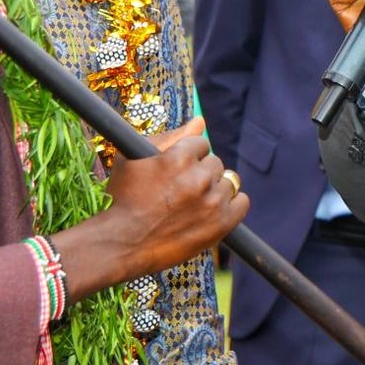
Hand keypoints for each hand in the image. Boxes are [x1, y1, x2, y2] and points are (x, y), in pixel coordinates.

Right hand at [54, 116, 247, 300]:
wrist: (122, 243)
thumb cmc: (123, 197)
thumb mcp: (134, 158)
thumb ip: (170, 136)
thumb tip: (201, 121)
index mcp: (180, 156)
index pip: (202, 144)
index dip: (189, 156)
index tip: (178, 170)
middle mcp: (199, 177)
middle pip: (215, 163)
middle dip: (201, 172)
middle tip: (183, 189)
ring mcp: (212, 201)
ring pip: (228, 182)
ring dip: (214, 189)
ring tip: (194, 202)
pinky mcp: (221, 224)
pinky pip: (242, 203)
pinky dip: (232, 204)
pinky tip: (216, 209)